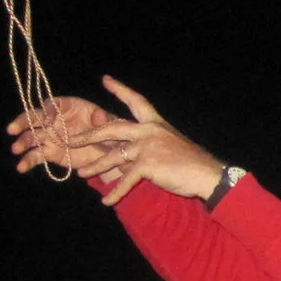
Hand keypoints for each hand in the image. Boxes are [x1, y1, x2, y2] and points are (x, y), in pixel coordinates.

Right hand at [9, 95, 113, 173]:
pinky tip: (21, 167)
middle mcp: (55, 119)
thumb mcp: (111, 124)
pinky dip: (28, 161)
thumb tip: (99, 115)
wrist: (109, 153)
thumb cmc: (110, 132)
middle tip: (12, 129)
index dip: (49, 108)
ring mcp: (51, 136)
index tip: (48, 117)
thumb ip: (104, 120)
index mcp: (69, 107)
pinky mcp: (50, 152)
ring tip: (16, 149)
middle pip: (35, 117)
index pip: (53, 103)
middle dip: (23, 122)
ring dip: (23, 142)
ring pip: (33, 137)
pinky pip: (37, 155)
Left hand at [59, 76, 228, 207]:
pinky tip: (107, 201)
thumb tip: (120, 149)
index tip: (105, 79)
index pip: (136, 101)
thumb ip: (145, 144)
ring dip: (96, 166)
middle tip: (72, 140)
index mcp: (156, 124)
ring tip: (82, 173)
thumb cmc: (190, 163)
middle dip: (89, 135)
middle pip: (112, 129)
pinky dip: (116, 192)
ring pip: (113, 156)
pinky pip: (125, 179)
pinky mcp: (148, 164)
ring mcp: (148, 146)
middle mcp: (149, 131)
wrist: (207, 174)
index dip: (120, 90)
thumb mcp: (167, 146)